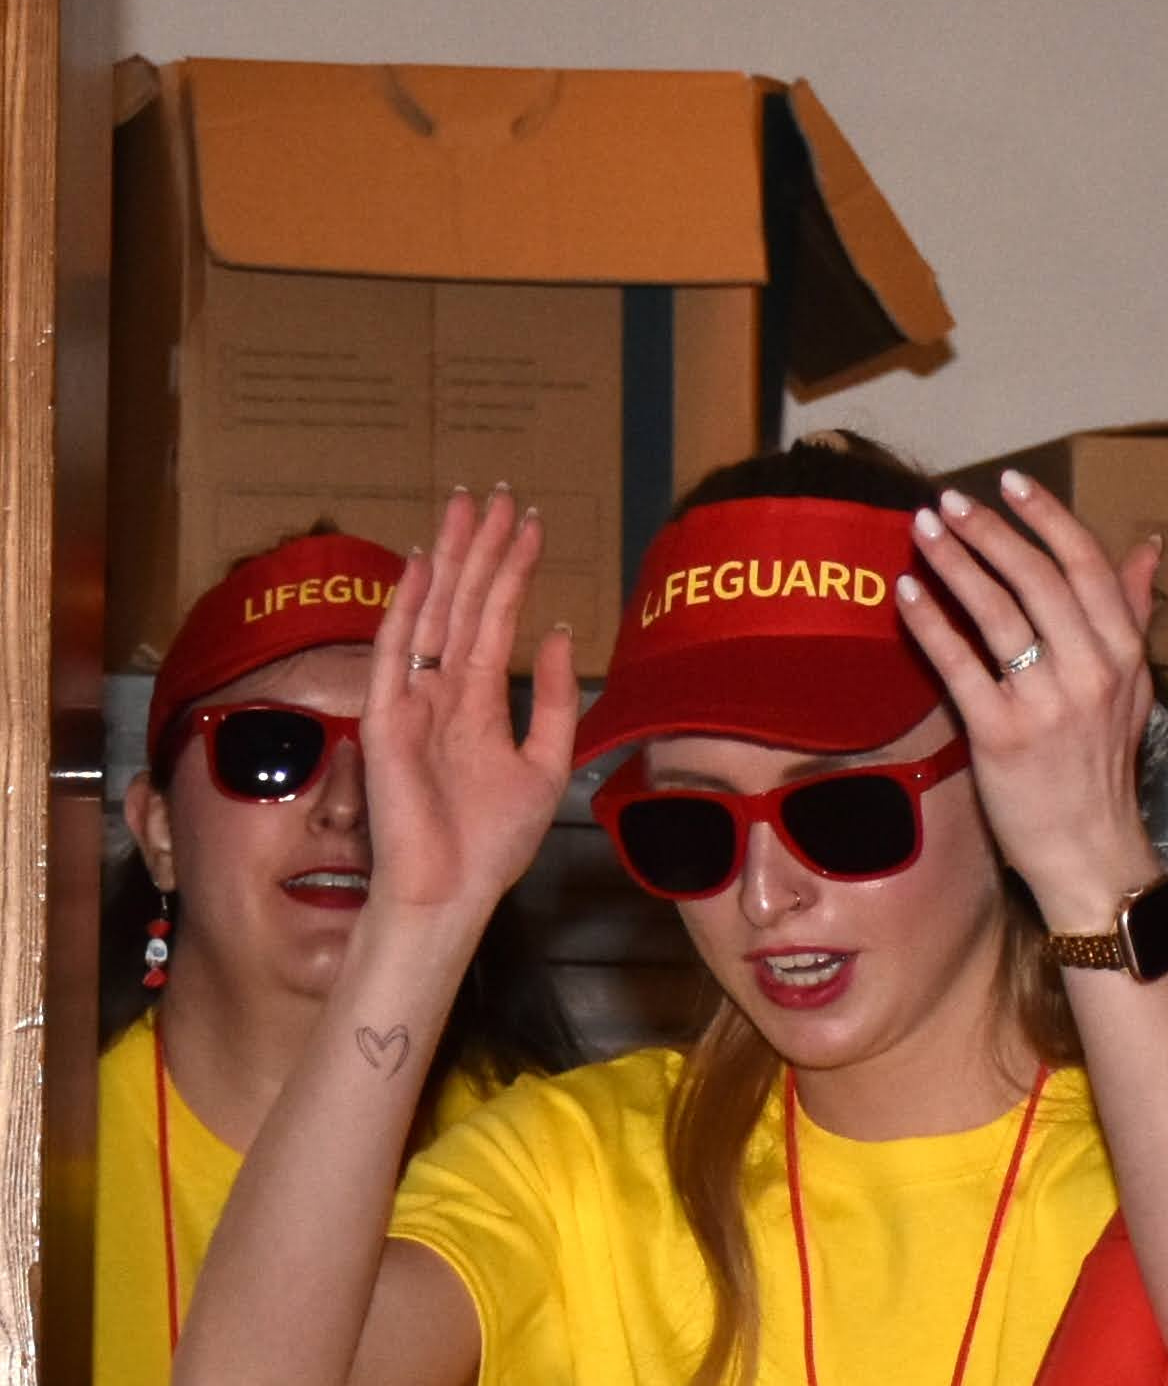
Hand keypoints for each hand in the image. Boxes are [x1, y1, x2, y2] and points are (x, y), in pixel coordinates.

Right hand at [360, 491, 578, 922]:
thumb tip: (564, 633)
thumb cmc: (493, 842)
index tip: (530, 523)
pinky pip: (395, 652)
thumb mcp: (546, 765)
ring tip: (467, 507)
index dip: (512, 570)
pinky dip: (407, 608)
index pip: (496, 618)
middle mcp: (443, 690)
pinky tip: (423, 564)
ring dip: (450, 559)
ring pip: (434, 612)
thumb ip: (557, 701)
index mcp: (479, 700)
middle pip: (463, 602)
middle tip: (498, 493)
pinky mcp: (386, 717)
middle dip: (481, 548)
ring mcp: (412, 699)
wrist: (451, 891)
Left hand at [895, 473, 1162, 924]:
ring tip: (924, 531)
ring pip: (997, 612)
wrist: (1090, 852)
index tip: (1011, 483)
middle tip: (949, 502)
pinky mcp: (1002, 736)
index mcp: (1122, 655)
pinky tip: (908, 590)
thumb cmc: (1102, 769)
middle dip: (989, 532)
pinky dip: (932, 622)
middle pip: (1036, 579)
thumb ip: (1133, 616)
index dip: (1046, 517)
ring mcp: (1045, 705)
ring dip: (956, 563)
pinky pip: (960, 664)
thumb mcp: (1134, 688)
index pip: (1085, 565)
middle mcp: (1090, 672)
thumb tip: (1145, 549)